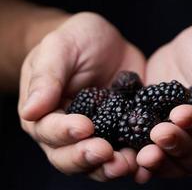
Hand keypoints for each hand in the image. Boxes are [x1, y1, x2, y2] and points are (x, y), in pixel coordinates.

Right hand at [18, 12, 145, 180]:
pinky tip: (145, 162)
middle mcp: (68, 130)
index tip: (84, 126)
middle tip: (106, 153)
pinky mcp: (121, 132)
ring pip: (98, 161)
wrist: (106, 43)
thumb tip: (30, 111)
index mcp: (46, 112)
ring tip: (128, 164)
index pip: (49, 130)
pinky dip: (135, 159)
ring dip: (111, 167)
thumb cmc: (77, 40)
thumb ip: (46, 78)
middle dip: (87, 157)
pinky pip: (126, 150)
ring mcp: (97, 134)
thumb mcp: (60, 48)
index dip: (64, 132)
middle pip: (70, 156)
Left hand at [136, 21, 191, 179]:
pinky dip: (149, 161)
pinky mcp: (167, 136)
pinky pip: (160, 155)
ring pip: (180, 163)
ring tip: (144, 156)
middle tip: (158, 135)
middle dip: (179, 146)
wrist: (190, 50)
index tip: (179, 113)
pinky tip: (133, 159)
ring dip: (162, 161)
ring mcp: (190, 141)